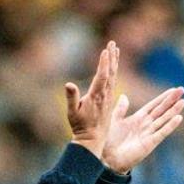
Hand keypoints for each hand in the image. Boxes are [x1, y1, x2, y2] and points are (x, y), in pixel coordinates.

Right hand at [65, 41, 119, 158]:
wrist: (92, 140)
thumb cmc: (80, 127)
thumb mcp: (72, 113)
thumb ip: (71, 98)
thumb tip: (69, 84)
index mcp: (96, 96)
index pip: (103, 76)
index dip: (104, 62)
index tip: (106, 50)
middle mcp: (105, 95)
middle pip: (111, 72)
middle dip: (111, 57)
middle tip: (112, 42)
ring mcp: (108, 97)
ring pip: (113, 75)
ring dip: (114, 61)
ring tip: (115, 49)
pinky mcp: (108, 100)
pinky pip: (112, 81)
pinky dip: (113, 70)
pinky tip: (114, 66)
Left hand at [101, 87, 183, 173]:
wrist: (109, 158)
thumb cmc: (110, 141)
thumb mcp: (115, 121)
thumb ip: (120, 109)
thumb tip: (123, 95)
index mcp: (138, 118)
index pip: (154, 105)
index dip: (163, 97)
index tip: (173, 89)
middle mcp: (146, 125)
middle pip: (161, 110)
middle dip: (171, 100)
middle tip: (182, 90)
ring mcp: (149, 134)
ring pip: (164, 119)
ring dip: (173, 111)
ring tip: (183, 102)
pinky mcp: (150, 143)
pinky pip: (162, 133)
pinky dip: (170, 126)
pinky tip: (178, 118)